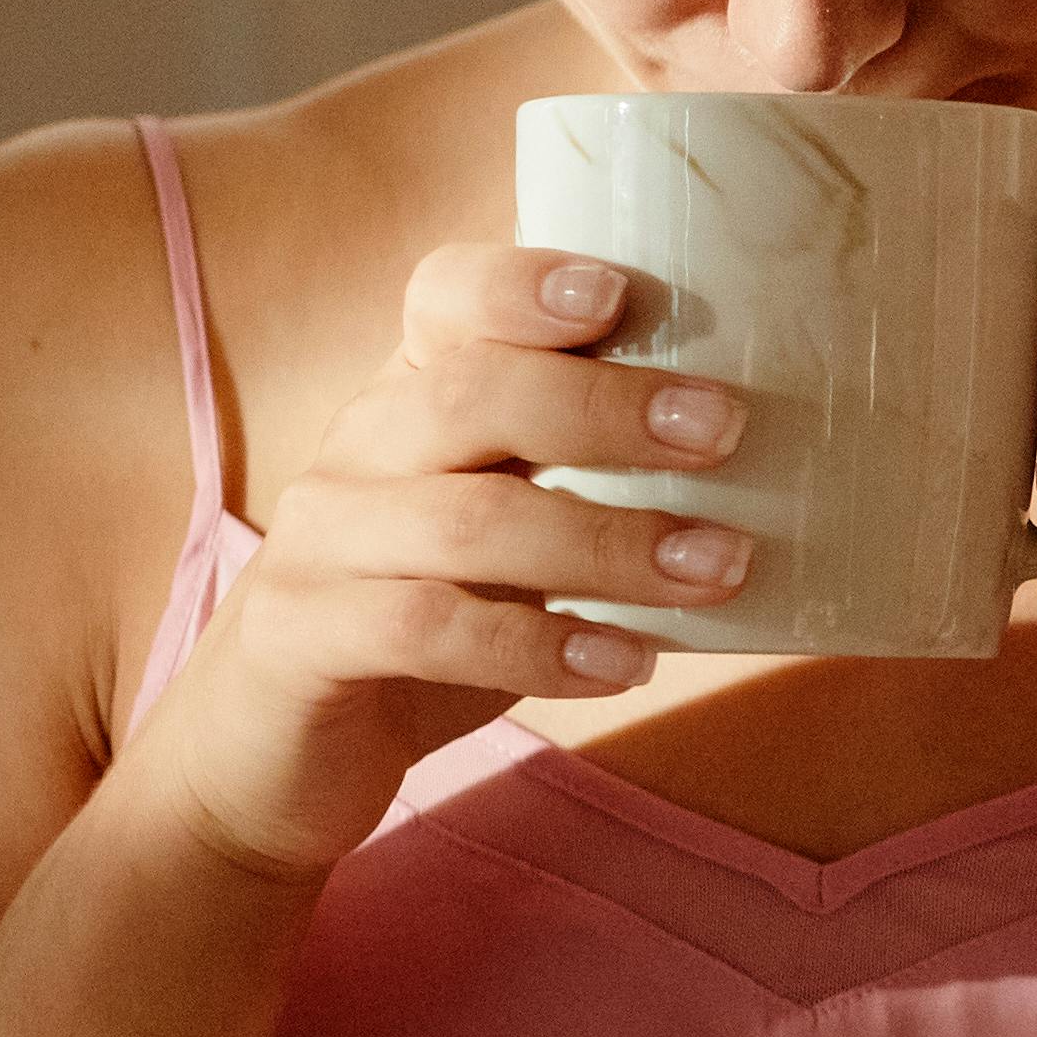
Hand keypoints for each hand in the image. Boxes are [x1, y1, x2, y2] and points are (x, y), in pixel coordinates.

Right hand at [131, 242, 758, 879]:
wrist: (267, 751)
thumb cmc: (426, 619)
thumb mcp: (503, 531)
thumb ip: (586, 479)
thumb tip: (769, 457)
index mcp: (410, 400)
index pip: (444, 299)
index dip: (521, 284)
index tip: (618, 292)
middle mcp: (358, 450)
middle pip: (471, 395)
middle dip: (606, 408)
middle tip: (726, 431)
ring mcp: (321, 541)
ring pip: (466, 519)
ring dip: (608, 541)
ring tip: (718, 566)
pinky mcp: (302, 637)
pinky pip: (428, 628)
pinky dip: (539, 645)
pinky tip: (626, 664)